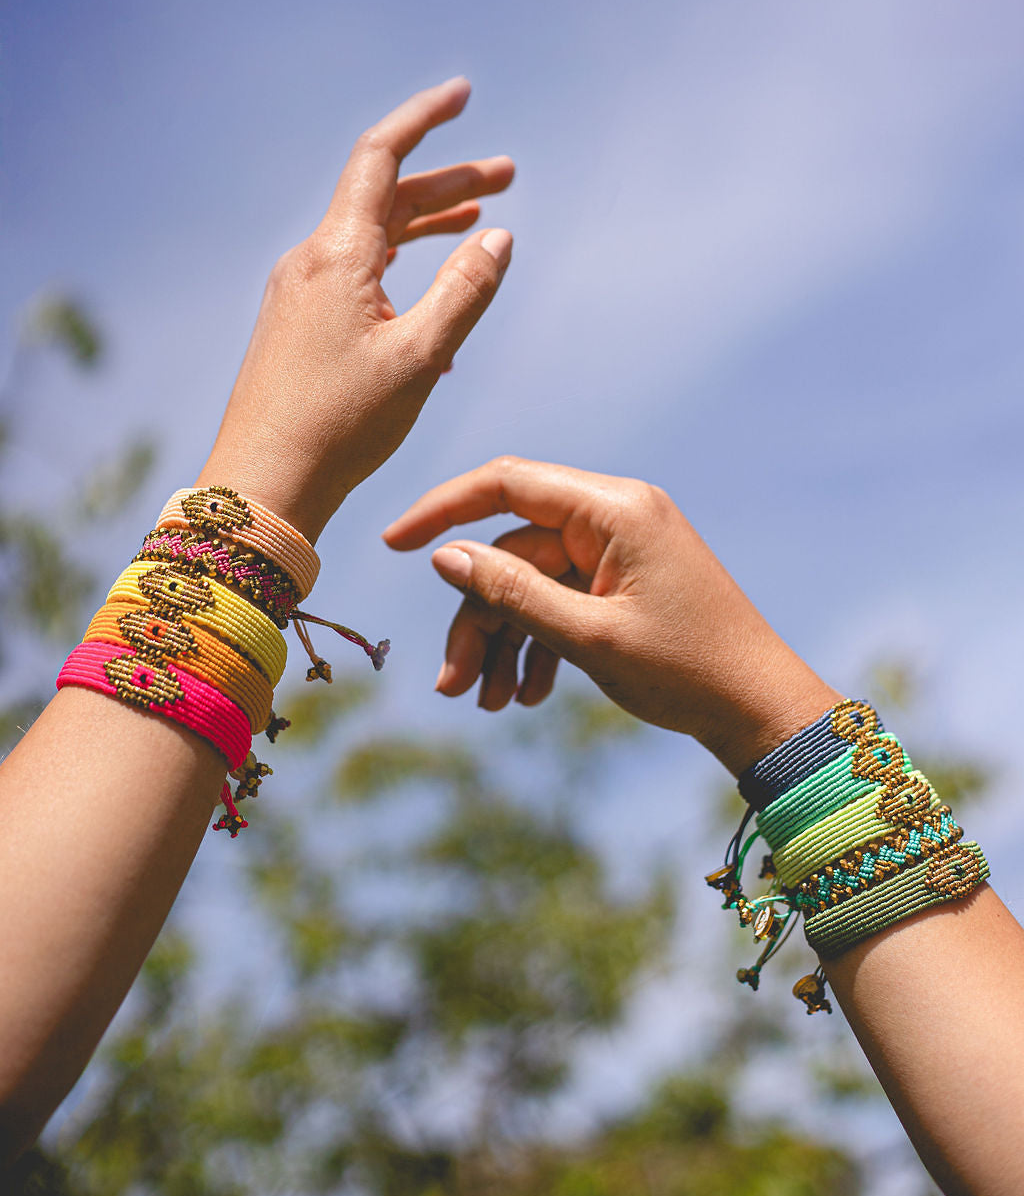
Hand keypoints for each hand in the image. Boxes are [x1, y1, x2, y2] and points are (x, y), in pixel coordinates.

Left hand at [197, 78, 513, 541]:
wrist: (264, 485)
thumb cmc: (341, 426)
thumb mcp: (421, 356)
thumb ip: (466, 290)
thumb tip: (499, 234)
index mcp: (337, 255)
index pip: (381, 157)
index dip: (425, 118)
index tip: (464, 94)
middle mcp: (312, 262)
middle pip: (385, 198)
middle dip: (448, 183)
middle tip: (508, 177)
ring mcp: (300, 294)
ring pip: (373, 239)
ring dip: (427, 227)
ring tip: (480, 225)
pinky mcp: (298, 326)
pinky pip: (359, 280)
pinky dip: (404, 276)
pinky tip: (441, 314)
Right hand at [383, 456, 835, 774]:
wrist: (760, 711)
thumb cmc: (686, 671)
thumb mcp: (588, 637)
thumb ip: (513, 591)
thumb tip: (445, 555)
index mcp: (614, 510)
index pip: (506, 484)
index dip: (444, 510)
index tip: (393, 544)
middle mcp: (616, 518)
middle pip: (513, 551)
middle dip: (479, 619)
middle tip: (453, 688)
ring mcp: (620, 552)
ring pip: (531, 583)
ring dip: (503, 641)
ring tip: (489, 704)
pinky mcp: (624, 584)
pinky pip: (561, 601)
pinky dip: (537, 644)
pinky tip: (526, 695)